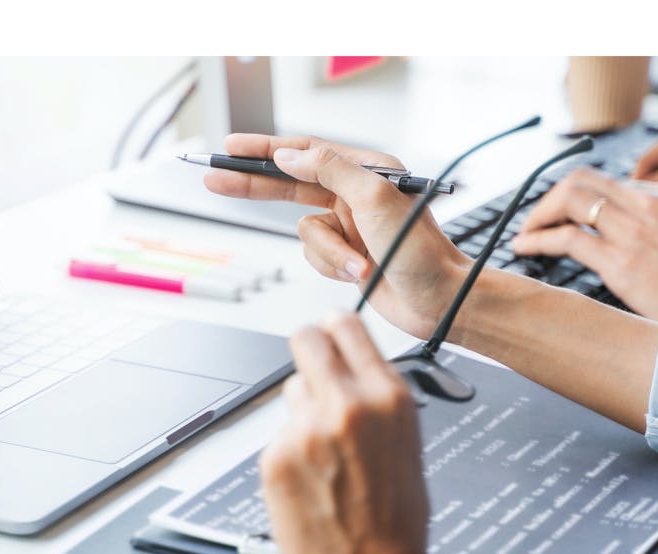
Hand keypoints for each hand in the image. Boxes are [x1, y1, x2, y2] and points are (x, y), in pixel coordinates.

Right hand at [204, 135, 470, 338]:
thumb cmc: (421, 250)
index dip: (265, 149)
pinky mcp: (346, 254)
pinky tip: (359, 273)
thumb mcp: (375, 198)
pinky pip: (316, 257)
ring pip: (306, 233)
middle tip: (216, 180)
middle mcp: (356, 193)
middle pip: (290, 184)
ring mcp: (350, 226)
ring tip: (359, 264)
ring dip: (329, 252)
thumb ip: (329, 170)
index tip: (232, 148)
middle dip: (256, 186)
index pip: (305, 152)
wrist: (441, 301)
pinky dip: (334, 267)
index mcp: (367, 169)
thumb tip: (289, 156)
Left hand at [261, 312, 429, 553]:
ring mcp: (306, 429)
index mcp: (388, 398)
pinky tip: (310, 476)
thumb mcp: (406, 442)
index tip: (330, 327)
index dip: (335, 326)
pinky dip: (290, 449)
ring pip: (292, 390)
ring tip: (324, 450)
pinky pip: (279, 433)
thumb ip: (377, 397)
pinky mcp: (276, 455)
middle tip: (310, 359)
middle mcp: (346, 405)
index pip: (348, 327)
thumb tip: (353, 365)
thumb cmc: (395, 517)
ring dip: (303, 408)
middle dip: (307, 345)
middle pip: (306, 339)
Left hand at [514, 168, 657, 322]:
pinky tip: (526, 249)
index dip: (585, 197)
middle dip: (553, 197)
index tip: (571, 213)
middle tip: (539, 218)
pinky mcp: (619, 262)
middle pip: (583, 180)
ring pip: (568, 200)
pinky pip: (565, 239)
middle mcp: (648, 203)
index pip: (613, 183)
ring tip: (527, 232)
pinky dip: (538, 240)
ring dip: (539, 215)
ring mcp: (633, 230)